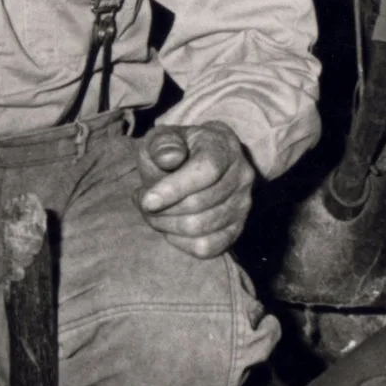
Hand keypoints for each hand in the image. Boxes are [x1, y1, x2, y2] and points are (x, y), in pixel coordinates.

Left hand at [133, 123, 254, 257]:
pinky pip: (206, 247)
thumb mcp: (163, 138)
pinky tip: (167, 226)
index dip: (174, 188)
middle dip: (161, 209)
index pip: (206, 170)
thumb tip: (170, 158)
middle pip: (199, 203)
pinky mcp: (236, 229)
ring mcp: (242, 205)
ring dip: (165, 225)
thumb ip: (163, 144)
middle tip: (142, 202)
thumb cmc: (175, 150)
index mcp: (224, 146)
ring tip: (151, 212)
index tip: (146, 200)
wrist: (195, 163)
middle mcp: (241, 176)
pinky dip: (179, 241)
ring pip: (200, 228)